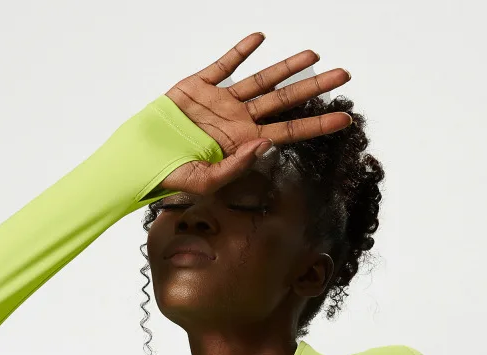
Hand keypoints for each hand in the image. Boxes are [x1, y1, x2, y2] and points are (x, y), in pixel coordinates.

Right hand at [160, 31, 351, 195]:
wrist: (141, 159)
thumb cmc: (172, 176)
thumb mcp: (207, 182)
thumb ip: (237, 166)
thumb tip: (266, 144)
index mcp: (244, 143)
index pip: (290, 132)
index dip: (318, 124)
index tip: (345, 120)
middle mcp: (239, 120)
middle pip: (286, 101)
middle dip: (315, 88)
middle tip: (344, 76)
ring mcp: (221, 101)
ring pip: (262, 79)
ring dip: (288, 67)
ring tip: (314, 55)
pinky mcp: (200, 85)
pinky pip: (224, 65)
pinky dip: (241, 51)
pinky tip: (260, 39)